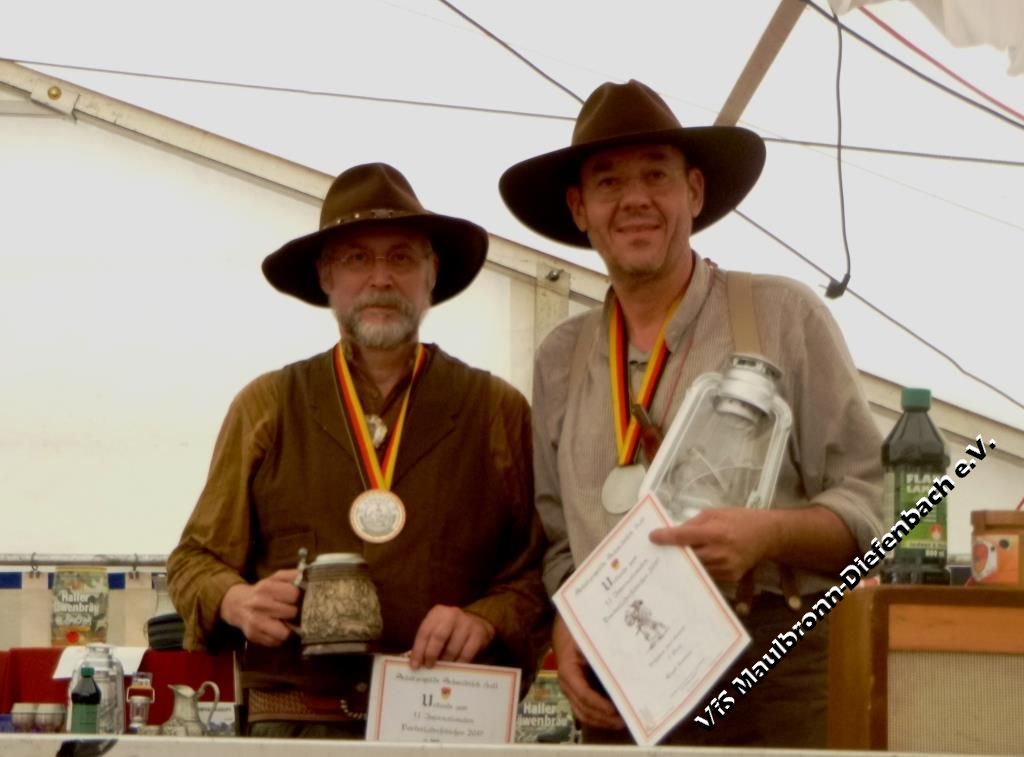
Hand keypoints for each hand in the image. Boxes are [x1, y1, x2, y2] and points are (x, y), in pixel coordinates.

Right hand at [219, 569, 300, 646]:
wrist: (237, 605)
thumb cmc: (263, 591)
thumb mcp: (277, 578)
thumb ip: (293, 576)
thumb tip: (310, 578)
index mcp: (267, 587)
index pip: (294, 594)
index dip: (302, 597)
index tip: (303, 599)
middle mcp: (260, 604)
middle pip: (292, 613)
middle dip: (298, 613)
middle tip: (298, 612)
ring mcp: (256, 622)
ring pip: (285, 633)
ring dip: (291, 630)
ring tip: (291, 624)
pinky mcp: (253, 636)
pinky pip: (276, 642)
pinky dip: (282, 639)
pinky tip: (280, 630)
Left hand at [409, 605, 494, 668]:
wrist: (478, 623)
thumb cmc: (451, 630)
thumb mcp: (438, 629)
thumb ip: (427, 642)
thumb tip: (417, 663)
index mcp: (437, 613)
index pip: (424, 632)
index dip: (418, 650)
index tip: (415, 665)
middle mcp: (452, 615)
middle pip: (438, 637)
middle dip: (431, 654)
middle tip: (428, 666)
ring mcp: (467, 623)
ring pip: (452, 648)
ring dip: (445, 662)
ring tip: (442, 668)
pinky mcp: (479, 634)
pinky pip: (466, 654)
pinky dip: (458, 663)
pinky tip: (455, 667)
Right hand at [551, 614, 624, 729]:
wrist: (565, 626)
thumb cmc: (576, 630)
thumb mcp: (586, 638)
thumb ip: (601, 653)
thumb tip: (622, 665)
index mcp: (567, 671)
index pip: (583, 694)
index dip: (598, 704)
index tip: (614, 710)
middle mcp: (567, 684)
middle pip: (583, 709)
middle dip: (603, 718)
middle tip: (623, 722)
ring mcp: (571, 689)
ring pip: (583, 713)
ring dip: (602, 720)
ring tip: (620, 723)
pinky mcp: (577, 690)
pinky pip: (586, 707)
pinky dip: (600, 714)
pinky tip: (614, 715)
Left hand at [649, 507, 775, 581]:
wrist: (767, 536)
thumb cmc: (739, 520)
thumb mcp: (715, 513)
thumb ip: (694, 523)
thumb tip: (673, 532)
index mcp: (716, 531)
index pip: (685, 536)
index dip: (667, 537)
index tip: (652, 537)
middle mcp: (720, 552)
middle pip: (688, 556)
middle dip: (673, 553)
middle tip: (656, 551)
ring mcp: (726, 567)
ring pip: (696, 568)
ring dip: (683, 564)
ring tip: (670, 559)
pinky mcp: (730, 577)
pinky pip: (707, 574)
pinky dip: (698, 569)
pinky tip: (690, 566)